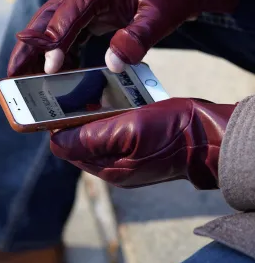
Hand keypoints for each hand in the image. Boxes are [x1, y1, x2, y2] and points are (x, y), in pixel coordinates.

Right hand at [8, 0, 238, 75]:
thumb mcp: (160, 15)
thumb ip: (137, 37)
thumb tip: (114, 65)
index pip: (67, 13)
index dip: (56, 41)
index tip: (50, 67)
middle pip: (47, 19)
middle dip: (29, 47)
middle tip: (13, 74)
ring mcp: (84, 2)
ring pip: (51, 26)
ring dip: (37, 52)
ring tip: (24, 78)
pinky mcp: (88, 14)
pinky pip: (66, 34)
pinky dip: (59, 53)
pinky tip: (59, 72)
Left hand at [50, 98, 234, 188]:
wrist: (208, 137)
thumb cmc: (170, 132)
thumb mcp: (127, 131)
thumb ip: (90, 137)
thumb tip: (54, 141)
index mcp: (108, 168)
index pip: (68, 148)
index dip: (59, 127)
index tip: (56, 104)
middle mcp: (114, 168)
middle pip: (82, 142)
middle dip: (78, 120)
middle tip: (79, 94)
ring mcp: (127, 160)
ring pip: (99, 136)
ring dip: (96, 117)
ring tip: (98, 95)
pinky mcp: (138, 150)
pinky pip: (116, 134)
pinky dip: (112, 118)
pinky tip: (117, 102)